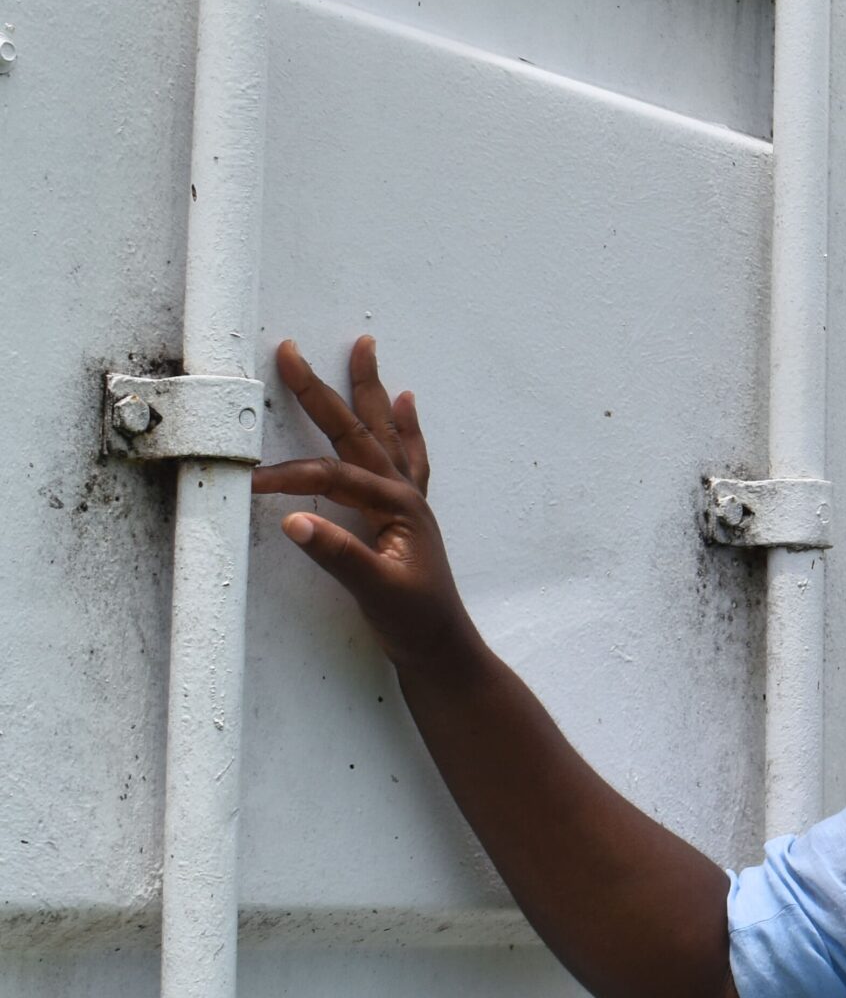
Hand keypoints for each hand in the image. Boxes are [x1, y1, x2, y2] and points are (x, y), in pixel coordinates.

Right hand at [252, 337, 479, 673]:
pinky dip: (405, 425)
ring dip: (370, 391)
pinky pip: (406, 455)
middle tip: (292, 351)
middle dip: (324, 390)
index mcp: (397, 506)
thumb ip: (336, 556)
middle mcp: (405, 494)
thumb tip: (293, 520)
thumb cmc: (414, 621)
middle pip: (358, 432)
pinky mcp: (406, 513)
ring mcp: (408, 500)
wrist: (442, 647)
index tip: (251, 482)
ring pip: (384, 432)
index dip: (290, 477)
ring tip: (366, 349)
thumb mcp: (374, 591)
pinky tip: (408, 402)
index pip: (333, 476)